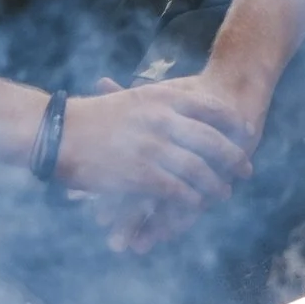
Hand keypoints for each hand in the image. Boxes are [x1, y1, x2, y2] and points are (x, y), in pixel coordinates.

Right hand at [54, 76, 255, 218]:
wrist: (58, 133)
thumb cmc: (93, 115)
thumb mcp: (133, 98)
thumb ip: (160, 101)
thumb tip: (185, 100)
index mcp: (162, 98)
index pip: (211, 108)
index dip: (232, 123)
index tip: (246, 132)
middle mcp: (163, 120)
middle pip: (212, 140)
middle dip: (232, 157)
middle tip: (245, 169)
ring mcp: (153, 147)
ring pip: (199, 169)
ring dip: (215, 185)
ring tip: (224, 193)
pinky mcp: (140, 174)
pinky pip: (177, 190)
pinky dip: (190, 200)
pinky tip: (196, 205)